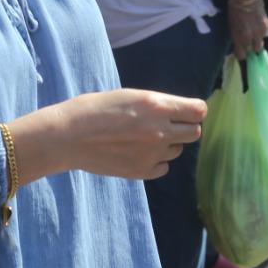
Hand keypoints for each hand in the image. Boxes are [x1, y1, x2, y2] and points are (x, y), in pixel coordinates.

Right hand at [13, 89, 205, 182]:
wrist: (68, 136)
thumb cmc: (93, 109)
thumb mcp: (128, 96)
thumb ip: (155, 105)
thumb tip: (176, 112)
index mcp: (156, 105)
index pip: (199, 111)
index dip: (193, 110)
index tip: (184, 111)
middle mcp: (160, 130)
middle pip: (194, 132)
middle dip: (184, 127)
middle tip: (165, 125)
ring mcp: (152, 153)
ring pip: (177, 150)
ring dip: (167, 144)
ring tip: (142, 138)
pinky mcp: (142, 171)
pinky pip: (163, 167)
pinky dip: (155, 161)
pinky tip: (136, 153)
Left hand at [229, 0, 267, 58]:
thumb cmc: (234, 10)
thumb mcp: (231, 25)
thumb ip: (236, 36)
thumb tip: (239, 43)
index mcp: (239, 37)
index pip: (241, 55)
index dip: (241, 54)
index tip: (240, 51)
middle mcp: (250, 37)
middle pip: (252, 50)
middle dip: (249, 48)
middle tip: (247, 42)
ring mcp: (259, 32)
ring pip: (260, 43)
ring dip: (256, 40)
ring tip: (252, 33)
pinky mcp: (266, 25)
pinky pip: (263, 34)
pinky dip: (260, 32)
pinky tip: (256, 26)